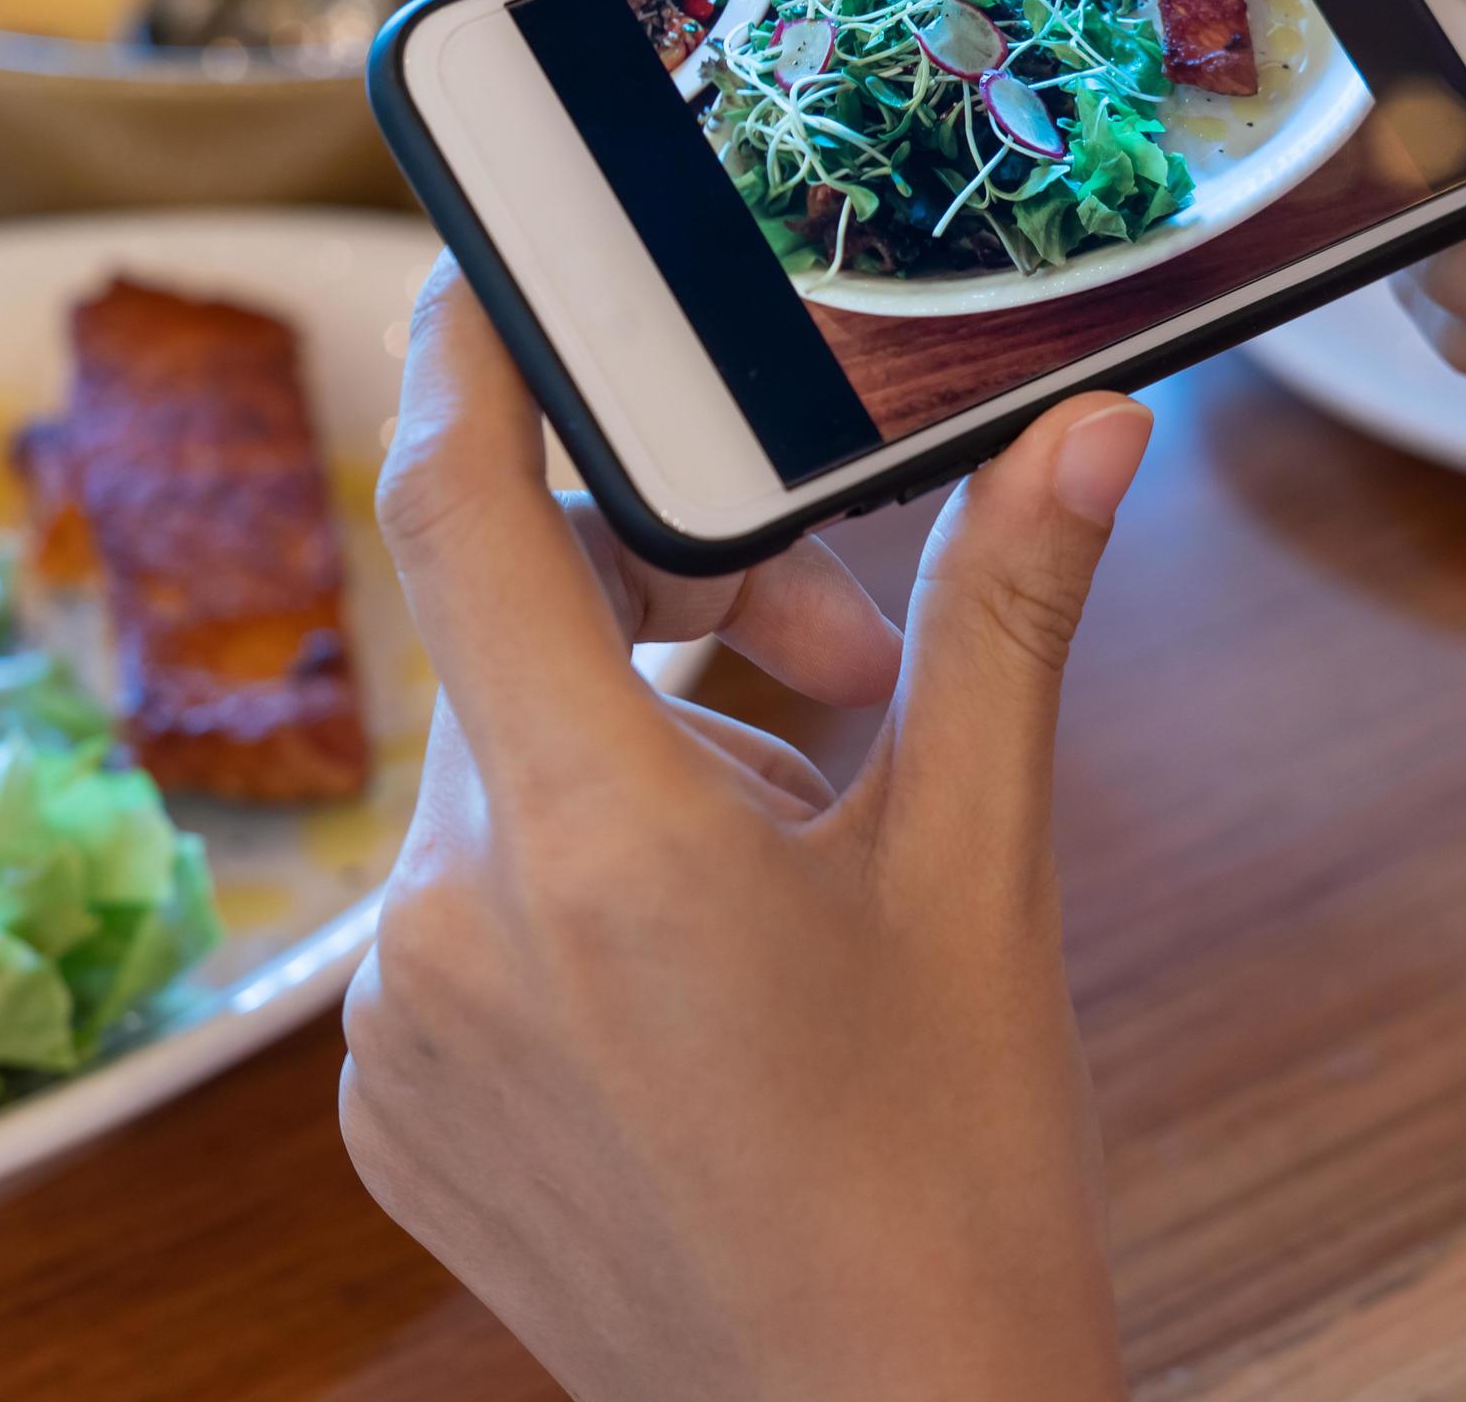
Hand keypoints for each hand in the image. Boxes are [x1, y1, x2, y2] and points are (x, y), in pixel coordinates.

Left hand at [338, 259, 1150, 1401]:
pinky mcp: (382, 1104)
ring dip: (635, 757)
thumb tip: (1084, 435)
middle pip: (516, 645)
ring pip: (501, 778)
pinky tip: (696, 961)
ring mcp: (395, 1028)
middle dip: (676, 605)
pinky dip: (563, 880)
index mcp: (596, 846)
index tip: (482, 280)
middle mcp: (450, 927)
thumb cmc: (954, 1184)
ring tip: (795, 853)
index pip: (462, 518)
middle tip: (845, 664)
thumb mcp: (983, 882)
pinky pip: (458, 908)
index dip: (460, 367)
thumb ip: (1010, 625)